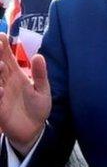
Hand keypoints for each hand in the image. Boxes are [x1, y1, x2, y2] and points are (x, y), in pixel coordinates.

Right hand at [0, 35, 50, 153]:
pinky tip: (1, 89)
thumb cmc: (37, 108)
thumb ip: (40, 74)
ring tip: (1, 65)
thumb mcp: (43, 90)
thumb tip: (39, 55)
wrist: (34, 130)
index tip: (1, 35)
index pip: (7, 58)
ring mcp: (1, 95)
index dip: (2, 47)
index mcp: (15, 76)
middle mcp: (5, 82)